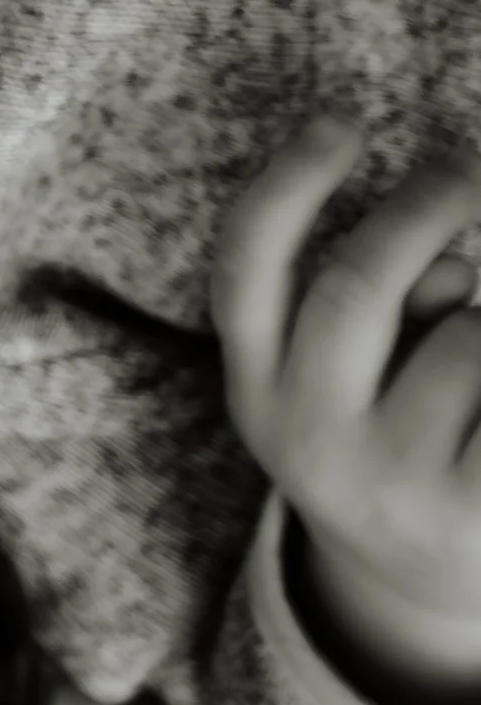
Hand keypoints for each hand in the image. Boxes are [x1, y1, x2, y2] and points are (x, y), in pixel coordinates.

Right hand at [212, 115, 480, 704]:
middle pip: (358, 285)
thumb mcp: (346, 377)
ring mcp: (389, 482)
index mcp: (258, 391)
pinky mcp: (469, 511)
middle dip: (427, 203)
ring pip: (469, 335)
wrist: (426, 586)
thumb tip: (456, 248)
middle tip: (470, 163)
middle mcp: (307, 440)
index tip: (341, 118)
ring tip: (475, 368)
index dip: (288, 186)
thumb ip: (375, 299)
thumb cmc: (396, 433)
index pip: (246, 271)